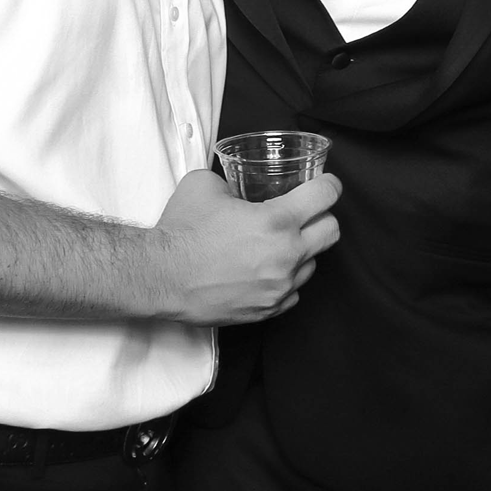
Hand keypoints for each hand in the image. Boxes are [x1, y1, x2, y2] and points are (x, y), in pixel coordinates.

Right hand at [151, 168, 340, 324]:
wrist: (158, 276)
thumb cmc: (181, 230)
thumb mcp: (206, 185)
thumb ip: (234, 181)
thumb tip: (240, 184)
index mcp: (276, 220)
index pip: (326, 196)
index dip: (328, 185)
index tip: (325, 184)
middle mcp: (286, 255)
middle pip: (331, 231)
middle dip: (322, 217)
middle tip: (306, 213)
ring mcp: (279, 286)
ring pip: (313, 264)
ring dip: (301, 251)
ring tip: (276, 245)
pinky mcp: (268, 309)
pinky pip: (293, 292)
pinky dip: (285, 279)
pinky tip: (266, 270)